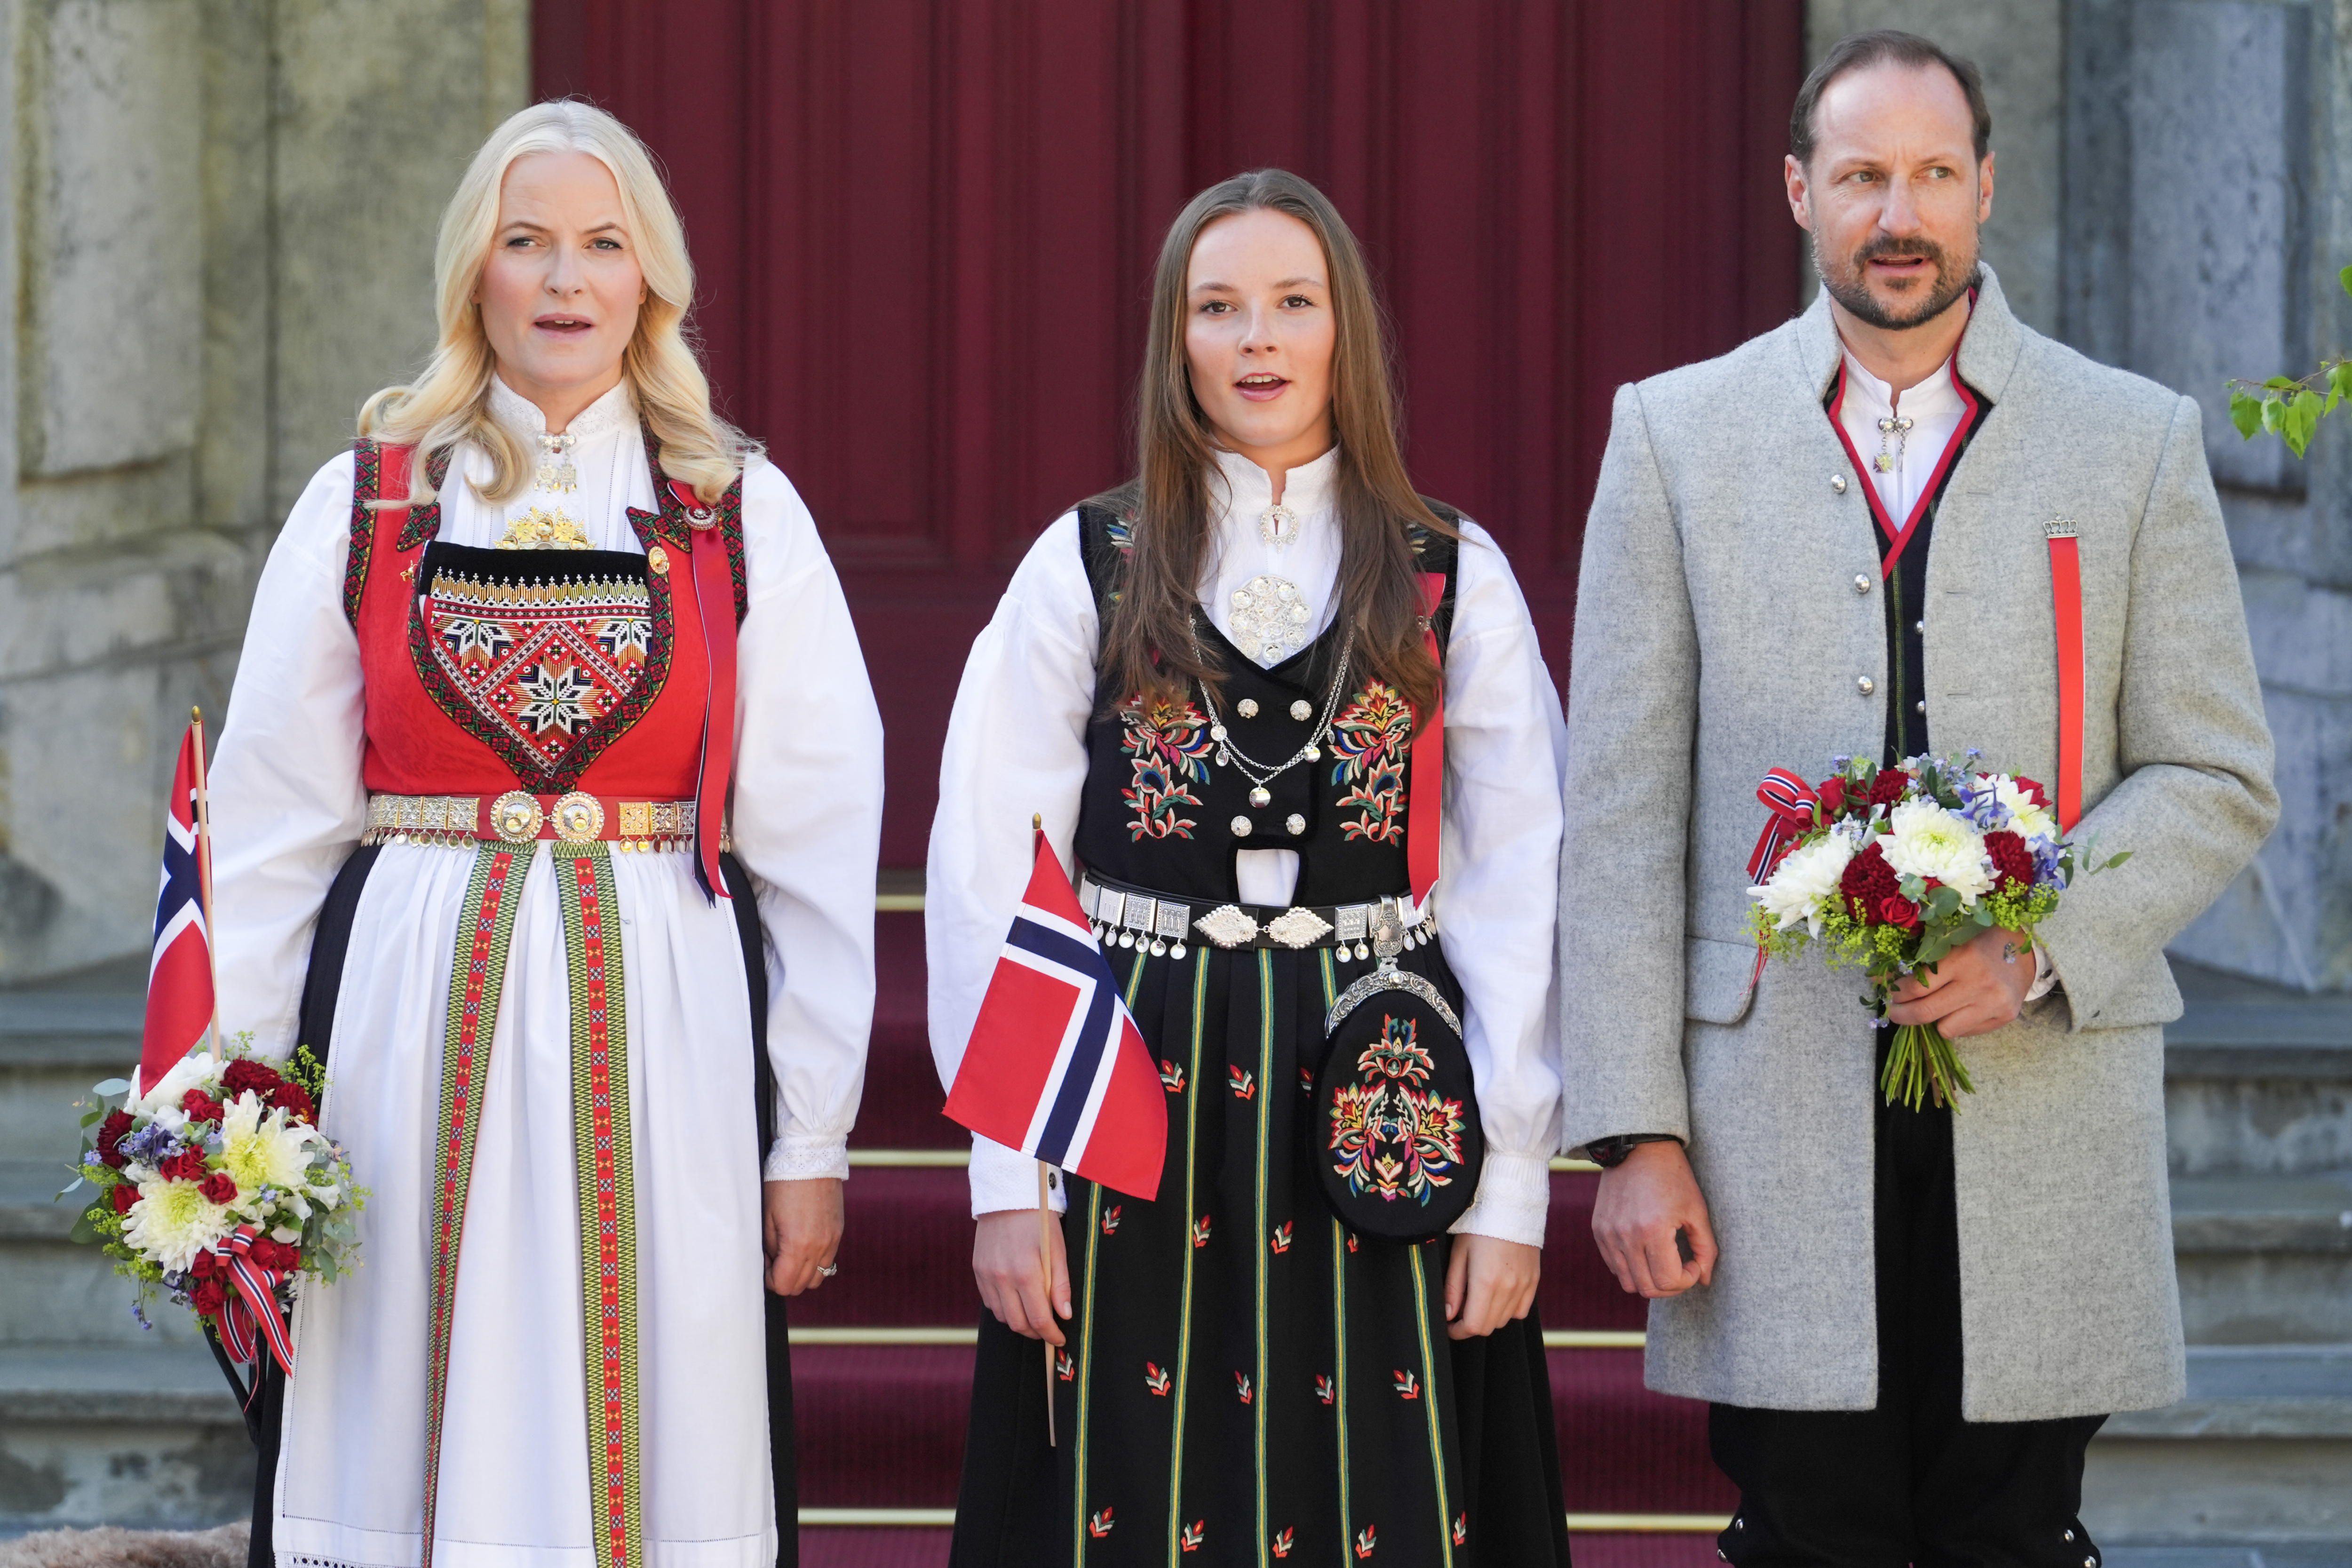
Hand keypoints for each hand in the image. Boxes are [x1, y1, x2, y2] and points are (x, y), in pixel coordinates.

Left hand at [762, 1178, 842, 1295]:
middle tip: (773, 1258)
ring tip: (789, 1254)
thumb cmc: (783, 1184)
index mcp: (798, 1244)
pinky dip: (814, 1261)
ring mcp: (832, 1240)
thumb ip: (770, 1247)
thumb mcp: (767, 1218)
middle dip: (784, 1279)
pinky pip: (827, 1261)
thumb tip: (772, 1263)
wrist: (811, 1158)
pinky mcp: (838, 1232)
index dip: (769, 1279)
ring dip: (801, 1273)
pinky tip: (803, 1245)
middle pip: (801, 1285)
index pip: (784, 1285)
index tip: (764, 1262)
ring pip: (818, 1277)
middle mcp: (820, 1247)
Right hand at [974, 1209, 1069, 1344]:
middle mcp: (1002, 1278)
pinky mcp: (977, 1271)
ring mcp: (986, 1275)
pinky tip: (1016, 1300)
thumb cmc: (1038, 1221)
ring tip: (1033, 1315)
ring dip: (1019, 1322)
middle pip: (1018, 1323)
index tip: (1059, 1340)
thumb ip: (1061, 1284)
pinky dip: (1004, 1308)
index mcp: (1026, 1273)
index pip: (1038, 1318)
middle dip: (1035, 1333)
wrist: (1007, 1197)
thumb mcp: (1057, 1249)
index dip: (1051, 1334)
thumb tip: (1065, 1315)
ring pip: (1002, 1316)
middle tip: (1048, 1331)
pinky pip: (989, 1302)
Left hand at [1444, 1234, 1540, 1338]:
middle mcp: (1509, 1289)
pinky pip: (1521, 1310)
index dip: (1458, 1331)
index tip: (1449, 1325)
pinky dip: (1508, 1310)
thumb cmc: (1478, 1226)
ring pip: (1505, 1320)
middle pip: (1489, 1326)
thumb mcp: (1459, 1253)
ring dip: (1489, 1317)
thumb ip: (1453, 1288)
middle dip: (1471, 1324)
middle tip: (1460, 1310)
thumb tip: (1448, 1315)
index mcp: (1486, 1283)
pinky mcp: (1534, 1281)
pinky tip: (1498, 1294)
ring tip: (1477, 1298)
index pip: (1474, 1326)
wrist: (1511, 1204)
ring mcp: (1525, 1286)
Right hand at [1591, 1139, 1716, 1297]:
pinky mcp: (1598, 1230)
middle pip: (1648, 1288)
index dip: (1687, 1280)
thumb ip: (1705, 1249)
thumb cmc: (1673, 1176)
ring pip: (1628, 1282)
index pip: (1668, 1281)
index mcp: (1653, 1229)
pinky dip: (1631, 1268)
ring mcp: (1608, 1234)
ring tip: (1663, 1263)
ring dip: (1649, 1280)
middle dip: (1670, 1286)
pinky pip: (1613, 1266)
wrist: (1638, 1147)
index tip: (1693, 1264)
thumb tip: (1704, 1280)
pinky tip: (1645, 1252)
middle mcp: (1626, 1235)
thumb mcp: (1697, 1211)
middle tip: (1681, 1270)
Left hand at [1886, 925, 2032, 1037]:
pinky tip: (1955, 1010)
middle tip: (1894, 1011)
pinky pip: (1966, 1032)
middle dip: (1902, 1015)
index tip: (1887, 992)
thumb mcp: (1950, 941)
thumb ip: (1922, 961)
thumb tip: (1882, 980)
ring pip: (1945, 1029)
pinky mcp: (2005, 1017)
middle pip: (1926, 1012)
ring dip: (1931, 1022)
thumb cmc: (1979, 942)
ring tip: (1928, 1009)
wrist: (2024, 951)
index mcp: (1962, 958)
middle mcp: (1979, 983)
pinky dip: (1954, 1024)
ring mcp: (1993, 1003)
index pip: (1917, 986)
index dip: (1896, 993)